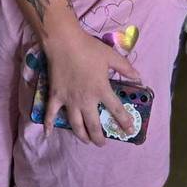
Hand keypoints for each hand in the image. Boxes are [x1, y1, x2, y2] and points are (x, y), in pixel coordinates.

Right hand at [43, 28, 141, 145]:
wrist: (65, 43)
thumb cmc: (89, 48)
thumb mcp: (111, 56)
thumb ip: (125, 68)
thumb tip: (139, 77)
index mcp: (101, 90)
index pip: (116, 110)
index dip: (124, 122)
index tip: (129, 130)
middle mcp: (86, 100)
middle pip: (94, 125)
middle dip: (99, 138)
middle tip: (102, 144)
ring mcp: (69, 100)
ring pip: (76, 124)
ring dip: (82, 136)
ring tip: (86, 141)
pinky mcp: (56, 96)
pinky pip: (51, 113)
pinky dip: (48, 124)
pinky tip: (48, 134)